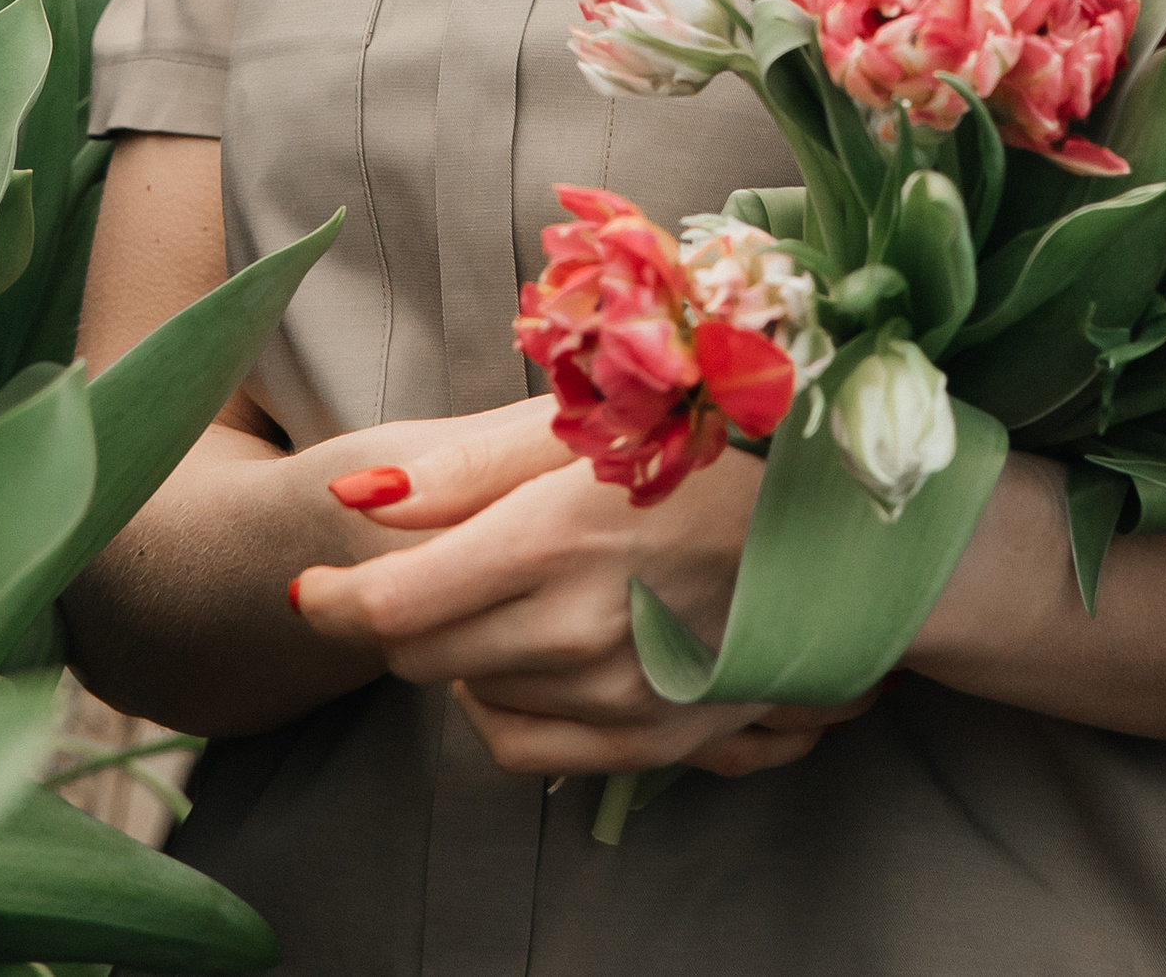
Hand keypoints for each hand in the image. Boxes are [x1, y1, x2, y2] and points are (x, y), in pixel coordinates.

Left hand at [288, 399, 870, 785]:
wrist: (848, 519)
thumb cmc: (713, 437)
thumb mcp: (591, 418)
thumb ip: (464, 466)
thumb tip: (353, 499)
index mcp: (558, 536)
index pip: (395, 607)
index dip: (338, 597)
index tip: (316, 581)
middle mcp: (583, 630)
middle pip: (422, 655)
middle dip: (402, 610)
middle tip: (438, 556)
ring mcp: (620, 696)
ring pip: (469, 696)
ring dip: (462, 647)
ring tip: (514, 583)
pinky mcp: (653, 739)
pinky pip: (523, 747)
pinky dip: (500, 704)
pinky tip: (528, 651)